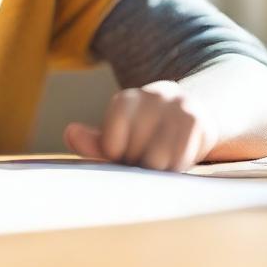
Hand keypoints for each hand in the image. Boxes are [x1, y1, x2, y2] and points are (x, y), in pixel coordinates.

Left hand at [63, 80, 218, 172]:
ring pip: (157, 161)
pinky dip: (177, 167)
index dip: (118, 157)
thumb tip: (69, 133)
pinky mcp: (196, 121)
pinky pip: (180, 159)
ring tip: (162, 160)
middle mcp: (152, 96)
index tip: (126, 153)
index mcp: (126, 100)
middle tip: (148, 157)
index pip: (111, 144)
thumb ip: (96, 142)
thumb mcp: (121, 137)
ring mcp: (176, 106)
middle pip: (134, 153)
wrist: (197, 115)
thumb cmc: (149, 133)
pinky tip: (179, 159)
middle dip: (139, 164)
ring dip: (159, 171)